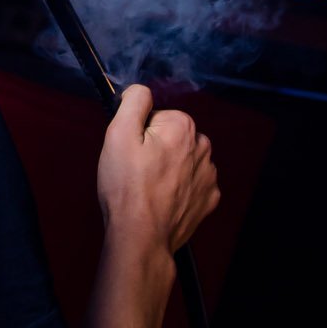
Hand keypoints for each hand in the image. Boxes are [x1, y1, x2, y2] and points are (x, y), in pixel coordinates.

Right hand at [95, 83, 219, 257]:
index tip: (131, 153)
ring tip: (147, 189)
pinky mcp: (208, 199)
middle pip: (172, 138)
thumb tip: (141, 91)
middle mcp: (203, 147)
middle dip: (155, 150)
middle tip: (136, 172)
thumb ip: (133, 102)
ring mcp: (208, 176)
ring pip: (183, 161)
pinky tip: (162, 201)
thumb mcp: (118, 134)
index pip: (157, 117)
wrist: (141, 236)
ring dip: (168, 170)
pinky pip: (192, 184)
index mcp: (183, 127)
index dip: (139, 134)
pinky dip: (178, 190)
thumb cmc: (127, 188)